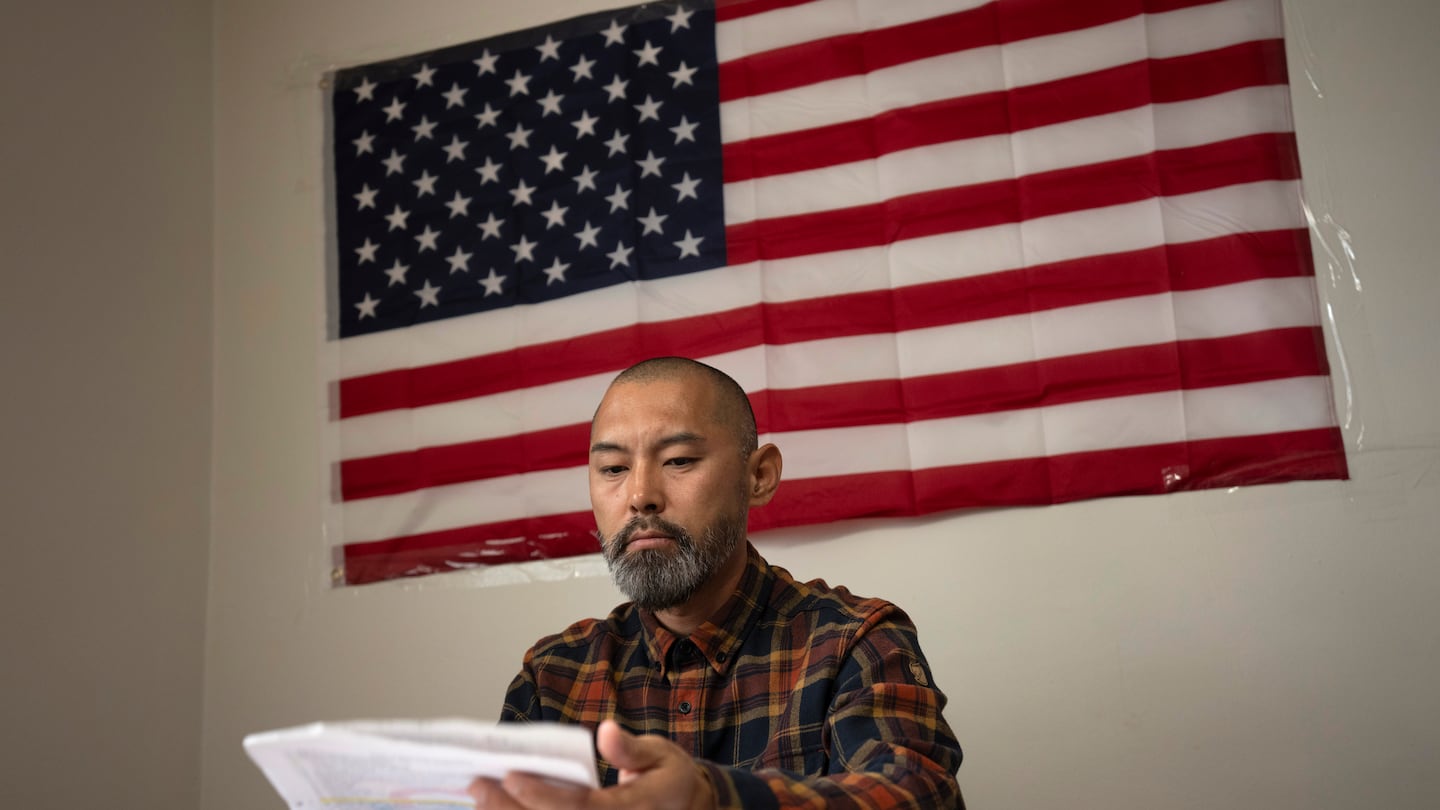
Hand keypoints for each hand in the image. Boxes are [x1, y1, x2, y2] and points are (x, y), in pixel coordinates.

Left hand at [467, 720, 714, 809]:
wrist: (685, 809)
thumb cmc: (668, 778)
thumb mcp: (662, 755)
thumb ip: (633, 748)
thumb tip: (606, 732)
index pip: (581, 808)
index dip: (544, 796)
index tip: (512, 776)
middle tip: (478, 784)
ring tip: (479, 796)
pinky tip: (499, 808)